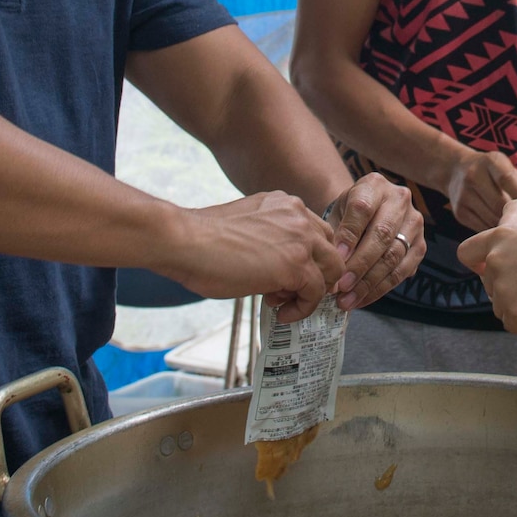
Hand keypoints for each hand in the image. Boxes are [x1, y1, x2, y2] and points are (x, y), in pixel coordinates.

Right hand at [157, 192, 345, 318]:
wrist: (185, 242)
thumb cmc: (203, 239)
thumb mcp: (247, 225)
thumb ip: (270, 236)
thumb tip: (278, 265)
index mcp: (285, 203)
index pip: (317, 232)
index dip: (308, 258)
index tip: (290, 277)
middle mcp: (299, 216)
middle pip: (330, 250)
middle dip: (316, 275)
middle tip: (291, 292)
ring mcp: (300, 239)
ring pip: (331, 271)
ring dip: (310, 292)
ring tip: (282, 303)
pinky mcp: (296, 265)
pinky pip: (316, 292)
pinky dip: (303, 307)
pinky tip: (282, 313)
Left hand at [325, 173, 424, 310]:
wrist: (368, 212)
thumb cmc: (348, 214)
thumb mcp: (337, 213)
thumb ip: (335, 234)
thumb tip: (333, 264)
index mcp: (374, 185)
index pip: (363, 210)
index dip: (350, 236)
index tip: (336, 258)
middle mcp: (400, 199)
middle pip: (382, 234)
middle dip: (360, 265)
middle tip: (341, 286)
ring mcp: (414, 222)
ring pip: (394, 256)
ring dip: (369, 282)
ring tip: (347, 299)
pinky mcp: (420, 245)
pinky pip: (402, 271)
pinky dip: (380, 288)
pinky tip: (362, 299)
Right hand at [444, 149, 516, 230]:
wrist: (456, 170)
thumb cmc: (491, 171)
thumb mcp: (507, 167)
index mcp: (491, 162)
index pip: (508, 179)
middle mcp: (474, 177)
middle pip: (500, 204)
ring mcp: (464, 196)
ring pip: (492, 219)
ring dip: (507, 224)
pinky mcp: (460, 213)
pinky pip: (483, 227)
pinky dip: (494, 229)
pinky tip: (501, 227)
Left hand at [458, 223, 516, 333]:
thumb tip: (500, 276)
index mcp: (502, 233)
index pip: (467, 253)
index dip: (480, 266)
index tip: (496, 273)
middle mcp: (496, 259)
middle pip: (490, 285)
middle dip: (510, 291)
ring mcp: (503, 286)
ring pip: (500, 307)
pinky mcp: (514, 311)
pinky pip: (513, 325)